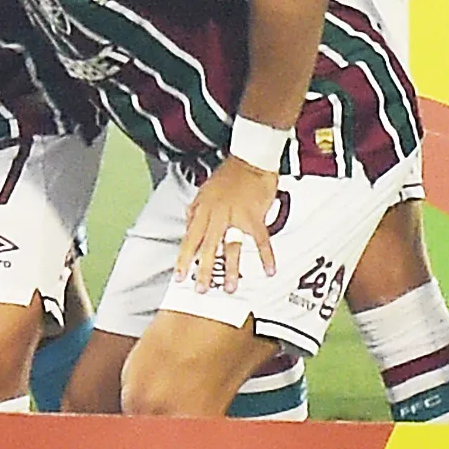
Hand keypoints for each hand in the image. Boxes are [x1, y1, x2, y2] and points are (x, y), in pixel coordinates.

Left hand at [178, 157, 279, 291]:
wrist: (251, 159)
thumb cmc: (229, 175)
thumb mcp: (204, 190)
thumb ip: (195, 210)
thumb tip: (187, 225)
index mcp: (203, 210)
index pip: (190, 239)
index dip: (184, 258)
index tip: (179, 276)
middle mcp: (217, 215)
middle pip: (208, 247)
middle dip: (204, 270)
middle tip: (201, 288)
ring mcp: (237, 217)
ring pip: (231, 247)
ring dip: (231, 269)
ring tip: (229, 287)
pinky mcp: (256, 217)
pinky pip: (261, 241)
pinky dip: (266, 256)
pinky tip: (268, 270)